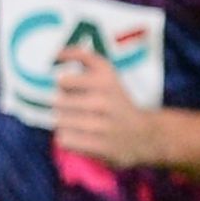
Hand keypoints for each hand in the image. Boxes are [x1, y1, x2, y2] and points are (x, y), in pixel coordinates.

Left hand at [52, 48, 160, 169]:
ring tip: (78, 123)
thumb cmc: (116, 100)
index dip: (62, 85)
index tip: (71, 87)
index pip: (62, 80)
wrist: (144, 135)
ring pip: (59, 121)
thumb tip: (55, 53)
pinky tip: (80, 136)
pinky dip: (68, 138)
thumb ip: (81, 56)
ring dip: (64, 122)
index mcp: (104, 79)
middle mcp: (103, 101)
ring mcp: (102, 126)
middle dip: (61, 105)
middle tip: (75, 108)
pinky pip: (64, 139)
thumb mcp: (106, 72)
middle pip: (57, 102)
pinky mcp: (99, 147)